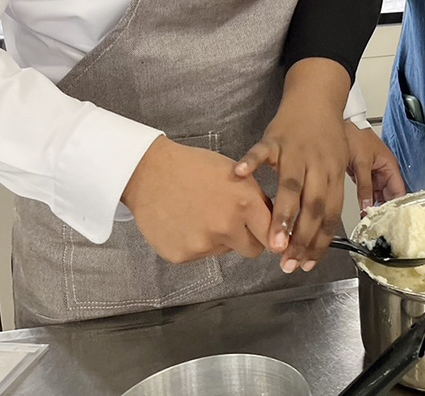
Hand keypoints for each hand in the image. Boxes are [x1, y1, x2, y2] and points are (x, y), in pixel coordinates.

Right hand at [123, 136, 271, 262]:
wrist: (150, 172)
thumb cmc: (195, 168)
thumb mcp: (237, 175)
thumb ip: (257, 200)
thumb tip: (273, 223)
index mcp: (245, 204)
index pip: (273, 236)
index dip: (274, 237)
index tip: (274, 240)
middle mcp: (227, 227)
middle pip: (253, 250)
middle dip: (249, 240)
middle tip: (235, 224)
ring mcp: (203, 244)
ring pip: (225, 251)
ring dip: (221, 239)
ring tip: (202, 214)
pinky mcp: (182, 255)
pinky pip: (200, 255)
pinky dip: (196, 243)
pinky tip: (186, 222)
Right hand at [235, 88, 349, 272]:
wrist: (316, 98)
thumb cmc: (324, 137)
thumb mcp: (335, 165)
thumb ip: (327, 197)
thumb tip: (319, 236)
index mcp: (333, 174)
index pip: (330, 213)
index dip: (320, 240)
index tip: (307, 263)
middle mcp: (318, 165)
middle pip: (313, 204)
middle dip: (302, 236)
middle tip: (288, 261)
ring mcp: (296, 151)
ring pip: (291, 184)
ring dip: (283, 214)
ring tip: (274, 240)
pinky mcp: (275, 138)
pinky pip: (261, 150)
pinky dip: (251, 161)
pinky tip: (240, 175)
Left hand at [345, 123, 405, 212]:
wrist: (343, 126)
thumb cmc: (356, 136)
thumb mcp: (361, 163)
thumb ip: (364, 187)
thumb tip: (367, 207)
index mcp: (390, 166)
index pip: (400, 192)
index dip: (398, 207)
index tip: (393, 221)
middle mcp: (385, 171)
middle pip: (391, 196)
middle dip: (386, 210)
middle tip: (379, 224)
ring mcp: (375, 174)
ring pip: (379, 196)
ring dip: (375, 206)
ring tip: (370, 220)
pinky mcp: (365, 175)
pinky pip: (369, 192)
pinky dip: (366, 201)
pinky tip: (363, 210)